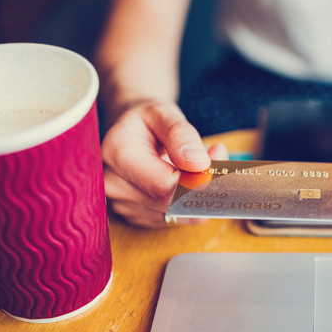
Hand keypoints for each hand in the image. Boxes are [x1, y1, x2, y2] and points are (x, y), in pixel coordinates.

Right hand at [101, 99, 227, 227]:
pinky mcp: (137, 217)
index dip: (196, 177)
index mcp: (118, 155)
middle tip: (217, 155)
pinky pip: (176, 218)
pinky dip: (190, 202)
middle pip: (172, 202)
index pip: (165, 185)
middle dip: (202, 182)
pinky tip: (189, 181)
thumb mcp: (162, 112)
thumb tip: (198, 164)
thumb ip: (179, 134)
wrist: (130, 132)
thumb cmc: (146, 121)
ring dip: (198, 193)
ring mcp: (123, 205)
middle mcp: (114, 186)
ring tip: (201, 163)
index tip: (216, 155)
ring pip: (178, 213)